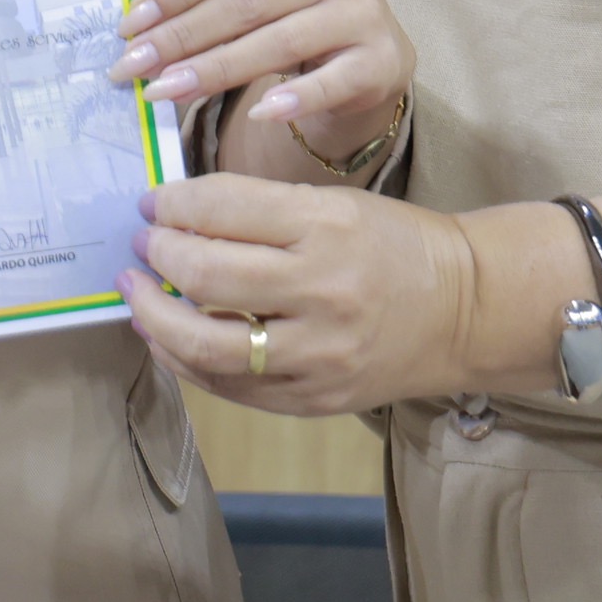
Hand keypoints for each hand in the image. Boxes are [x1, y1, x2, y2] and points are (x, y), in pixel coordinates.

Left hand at [108, 0, 411, 163]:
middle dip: (180, 36)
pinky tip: (256, 114)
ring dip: (213, 71)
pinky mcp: (381, 58)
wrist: (367, 46)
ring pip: (276, 42)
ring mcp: (365, 8)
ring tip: (164, 91)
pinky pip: (327, 83)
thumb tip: (138, 25)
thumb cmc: (294, 4)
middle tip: (133, 66)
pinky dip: (292, 99)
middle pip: (245, 0)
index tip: (129, 24)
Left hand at [120, 174, 476, 417]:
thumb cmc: (394, 245)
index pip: (221, 207)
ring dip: (153, 315)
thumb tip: (177, 215)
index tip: (152, 203)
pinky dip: (185, 361)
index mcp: (326, 225)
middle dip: (157, 253)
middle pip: (204, 274)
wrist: (465, 310)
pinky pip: (229, 387)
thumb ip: (259, 210)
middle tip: (143, 243)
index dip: (170, 203)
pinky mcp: (314, 398)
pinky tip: (167, 338)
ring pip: (205, 343)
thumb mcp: (336, 204)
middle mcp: (321, 289)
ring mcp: (317, 353)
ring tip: (136, 293)